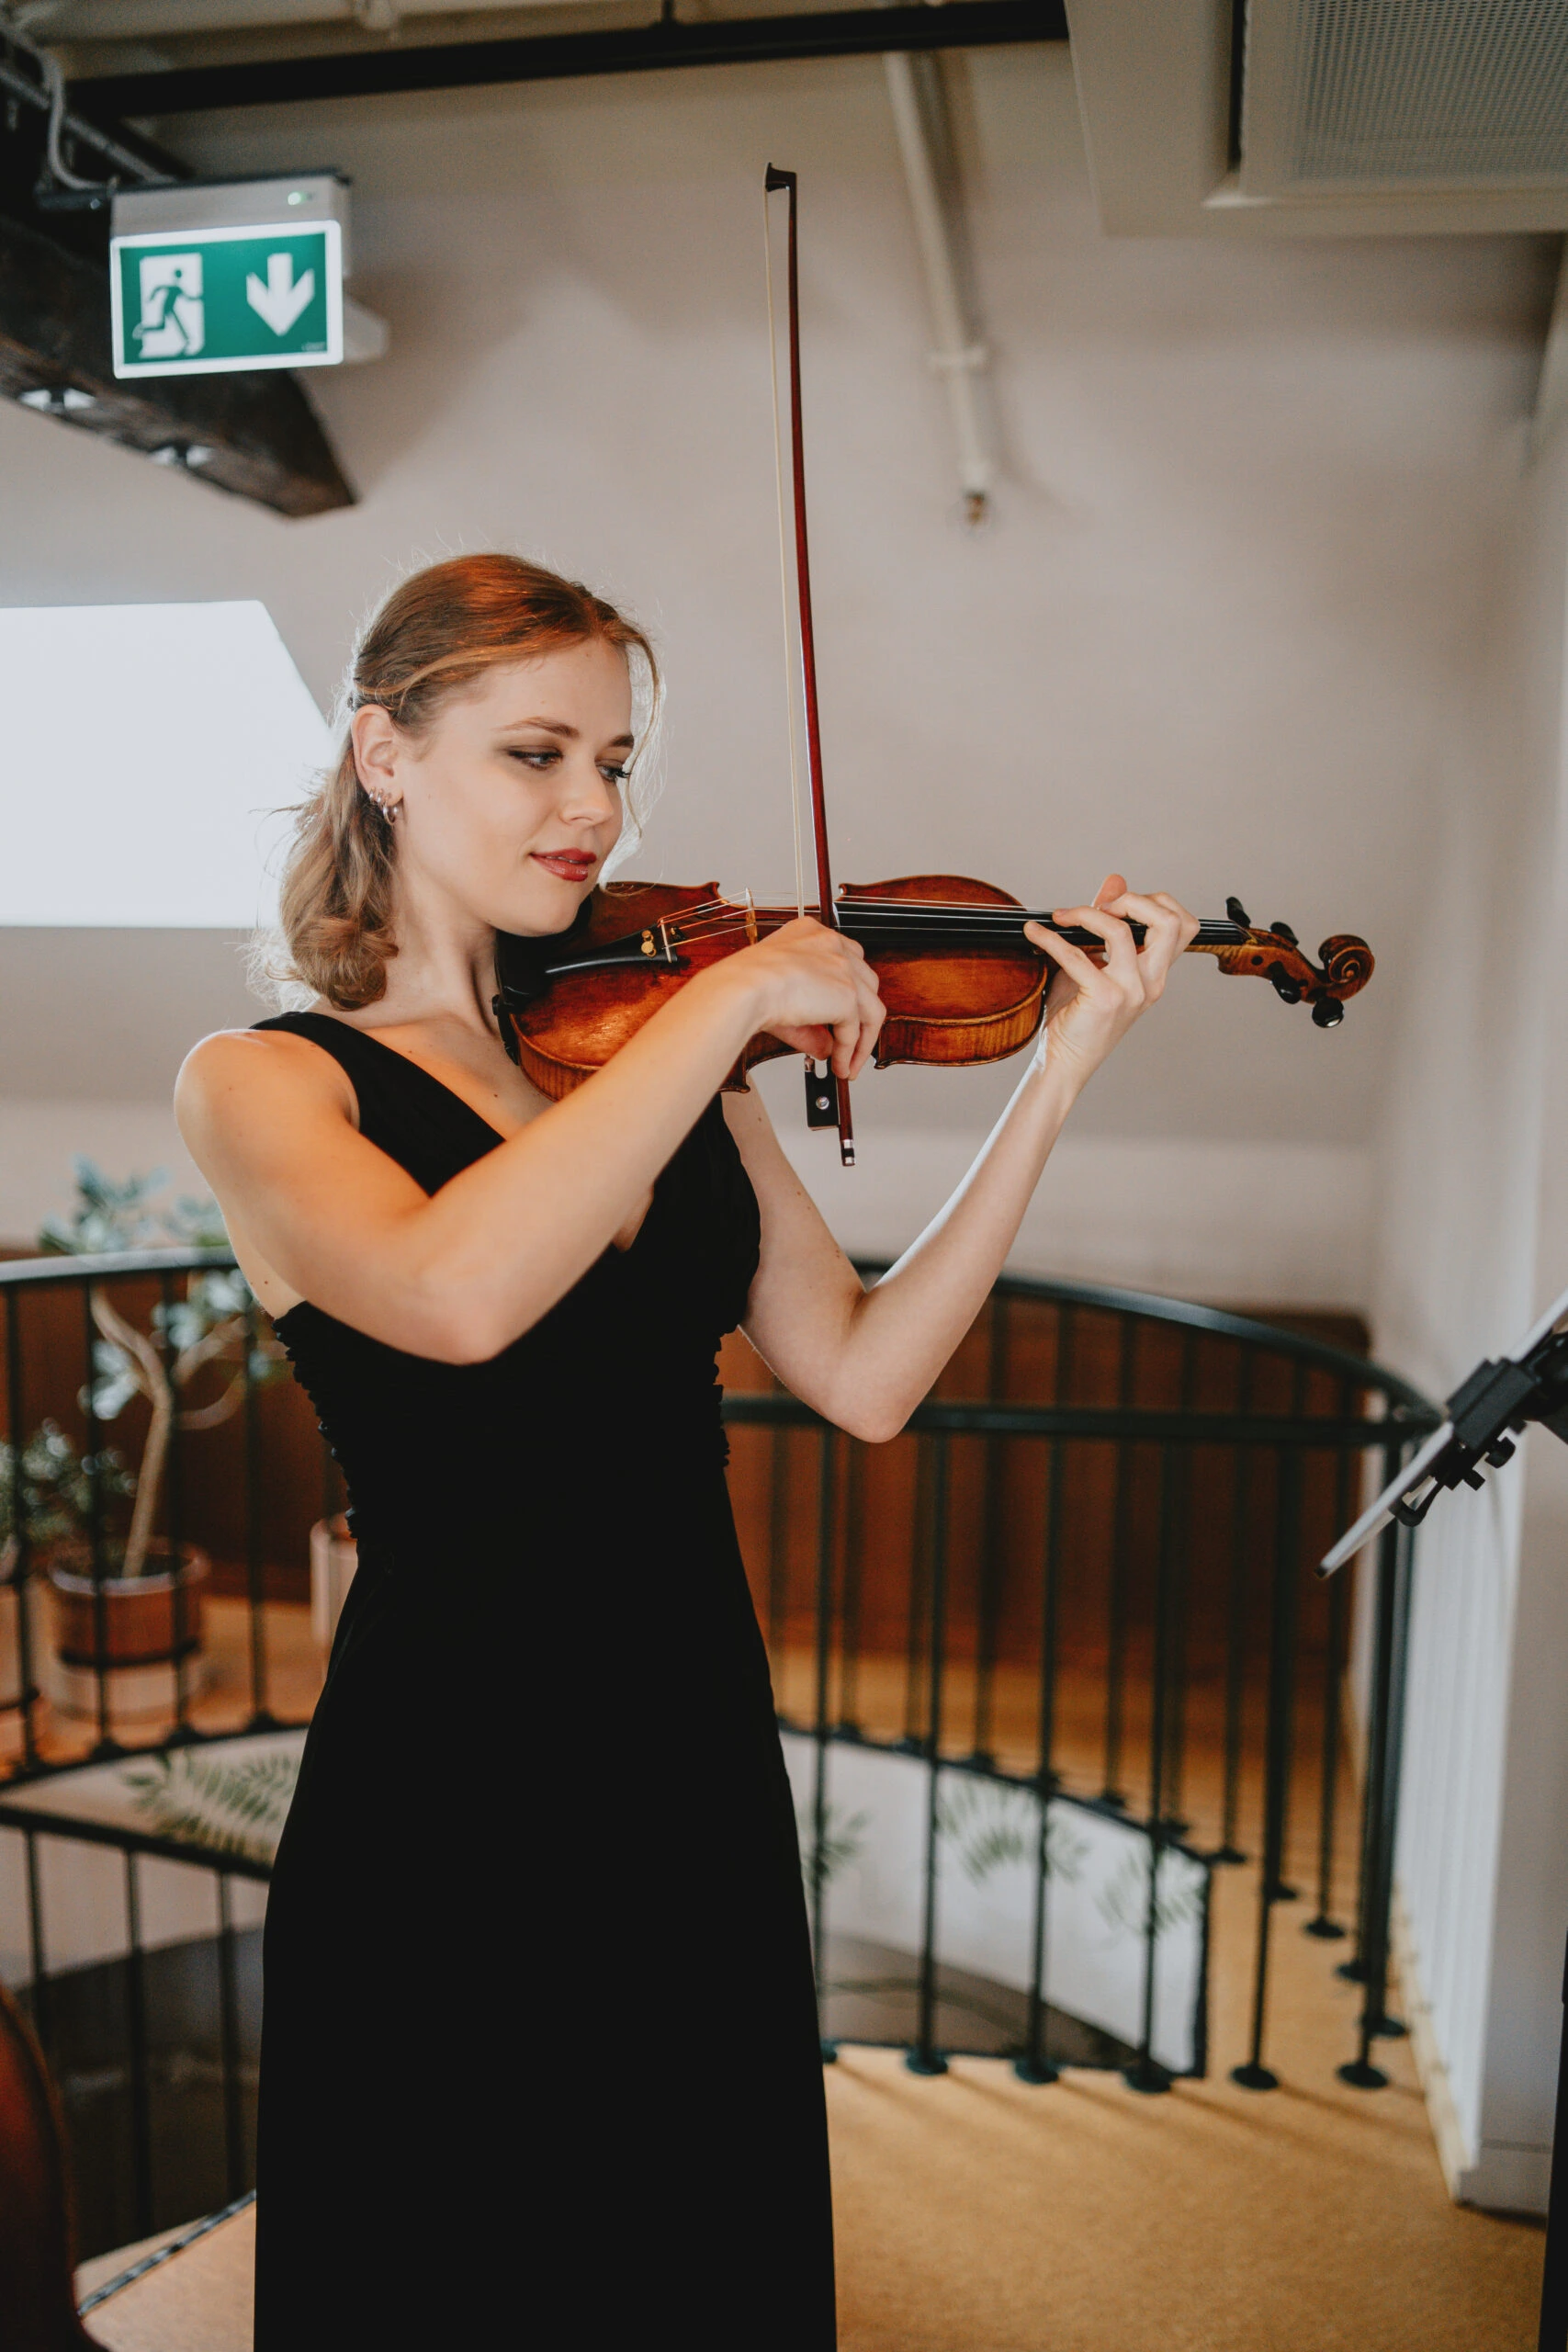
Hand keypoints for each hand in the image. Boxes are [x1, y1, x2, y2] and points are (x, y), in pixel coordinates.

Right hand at [719, 916, 885, 1079]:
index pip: (846, 962)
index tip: (843, 1016)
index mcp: (814, 935)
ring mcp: (844, 968)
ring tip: (848, 1064)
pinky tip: (838, 1065)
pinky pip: (854, 1030)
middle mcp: (833, 945)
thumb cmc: (747, 985)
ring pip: (870, 1009)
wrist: (742, 988)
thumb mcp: (783, 997)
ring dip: (861, 1042)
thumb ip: (812, 1022)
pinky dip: (848, 1052)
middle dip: (861, 1019)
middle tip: (849, 1045)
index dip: (848, 993)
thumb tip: (828, 1047)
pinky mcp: (847, 994)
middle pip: (866, 985)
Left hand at [1026, 873, 1198, 1091]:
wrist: (1064, 1061)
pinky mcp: (1103, 999)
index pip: (1183, 924)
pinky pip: (1076, 954)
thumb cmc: (1078, 1015)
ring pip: (1121, 931)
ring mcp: (1130, 991)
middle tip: (1101, 907)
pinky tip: (1035, 934)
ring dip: (1087, 913)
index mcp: (1155, 973)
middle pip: (1170, 921)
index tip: (1117, 905)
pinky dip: (1050, 938)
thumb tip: (1115, 880)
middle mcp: (1151, 982)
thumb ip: (1105, 924)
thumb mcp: (1095, 962)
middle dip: (1133, 900)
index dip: (1154, 902)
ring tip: (1063, 917)